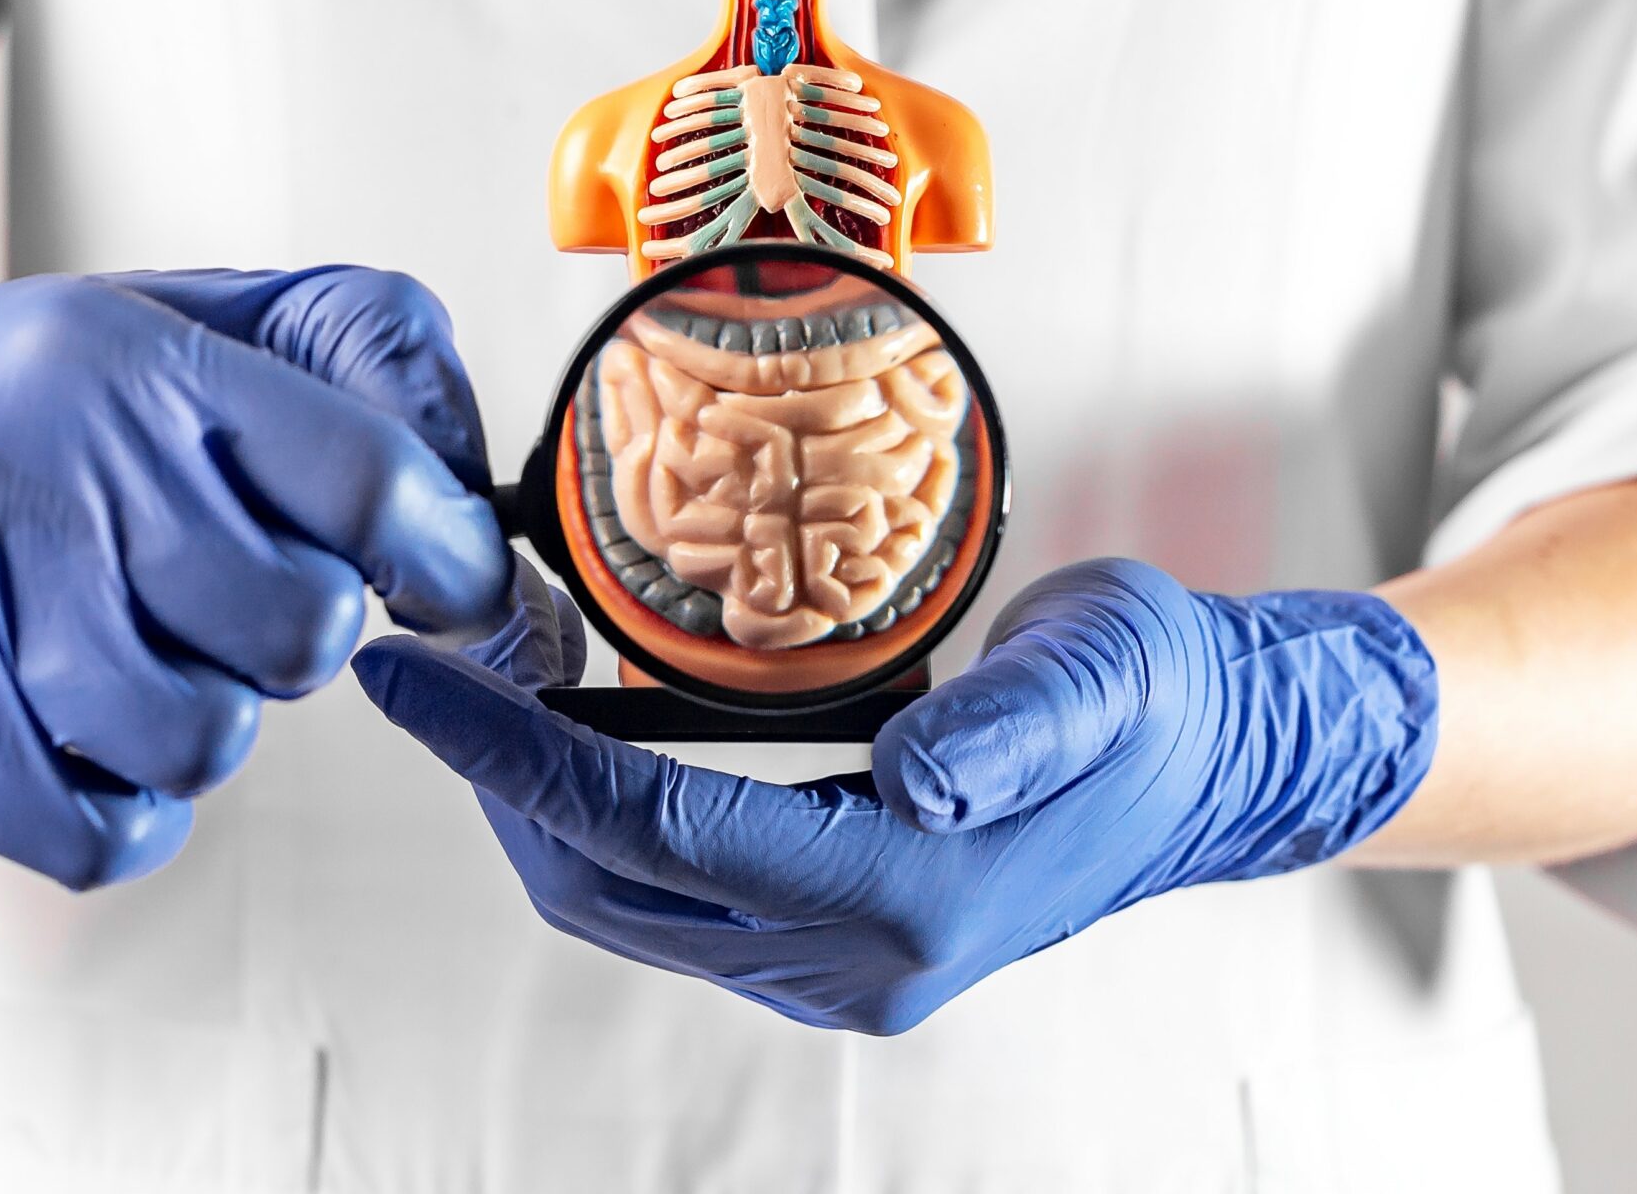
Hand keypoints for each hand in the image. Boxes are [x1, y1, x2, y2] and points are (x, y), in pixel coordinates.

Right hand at [0, 266, 510, 887]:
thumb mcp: (170, 322)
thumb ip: (350, 368)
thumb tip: (477, 492)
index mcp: (128, 358)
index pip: (362, 473)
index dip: (442, 554)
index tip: (447, 586)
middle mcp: (38, 461)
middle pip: (296, 627)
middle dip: (296, 635)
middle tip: (233, 605)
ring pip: (201, 738)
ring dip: (201, 718)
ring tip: (137, 656)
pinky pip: (94, 830)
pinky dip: (121, 808)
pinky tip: (82, 736)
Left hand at [357, 559, 1436, 1033]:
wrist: (1213, 762)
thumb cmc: (1156, 696)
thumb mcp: (1104, 668)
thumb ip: (1015, 722)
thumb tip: (915, 774)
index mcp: (913, 892)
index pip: (658, 832)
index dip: (518, 756)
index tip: (422, 686)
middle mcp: (864, 959)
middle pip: (614, 887)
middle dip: (504, 784)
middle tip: (437, 672)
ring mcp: (848, 968)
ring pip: (632, 906)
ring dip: (545, 808)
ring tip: (492, 696)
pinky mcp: (839, 945)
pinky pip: (678, 898)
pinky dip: (609, 824)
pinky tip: (587, 740)